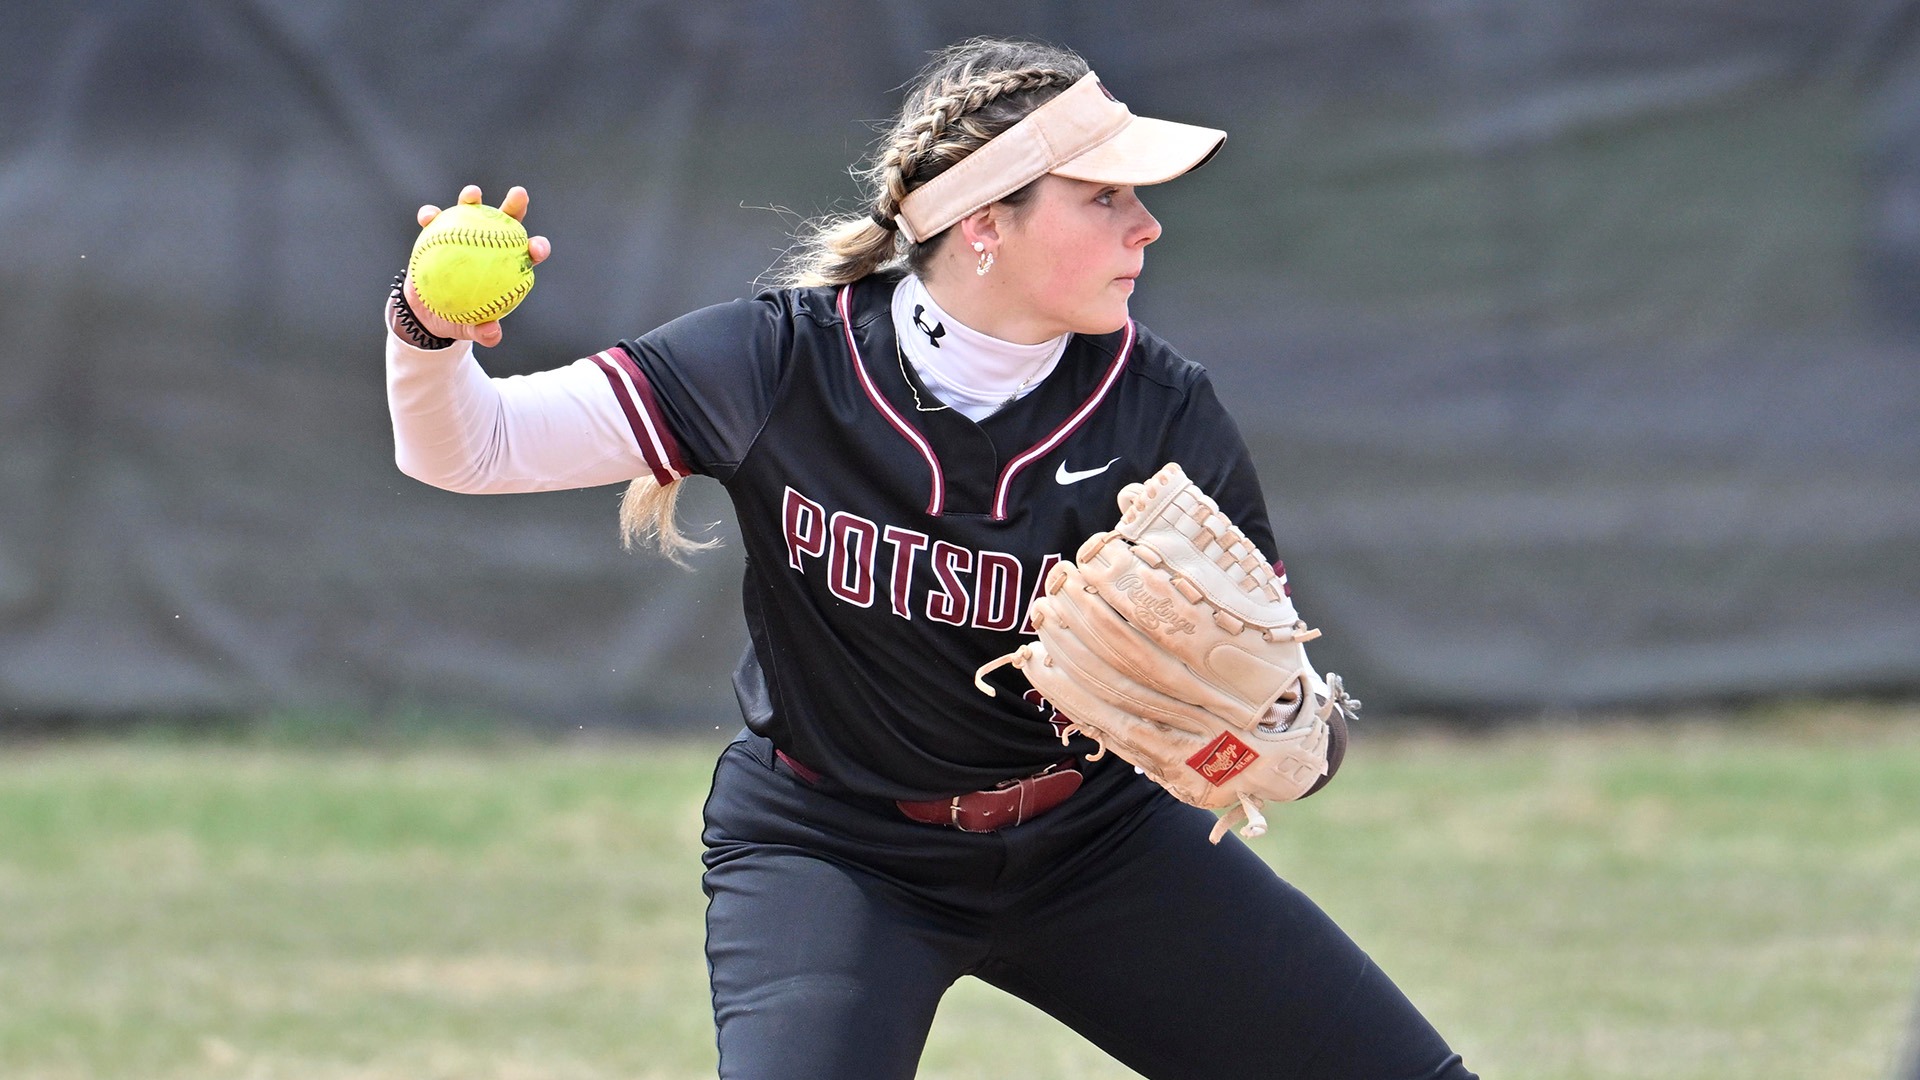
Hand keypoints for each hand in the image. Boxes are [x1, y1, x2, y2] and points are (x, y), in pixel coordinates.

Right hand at [402, 185, 551, 347]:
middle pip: (505, 222)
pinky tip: (429, 216)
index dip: (536, 247)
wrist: (428, 312)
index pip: (526, 253)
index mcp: (506, 266)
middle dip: (515, 205)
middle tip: (519, 195)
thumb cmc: (459, 318)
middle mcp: (488, 244)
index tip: (536, 247)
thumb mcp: (470, 329)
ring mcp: (462, 235)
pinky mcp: (437, 233)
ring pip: (470, 211)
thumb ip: (483, 332)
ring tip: (472, 193)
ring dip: (471, 199)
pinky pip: (434, 222)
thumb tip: (491, 334)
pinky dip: (431, 216)